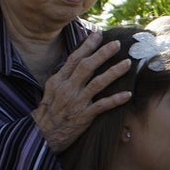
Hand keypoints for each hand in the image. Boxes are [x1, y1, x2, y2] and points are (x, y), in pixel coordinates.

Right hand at [31, 32, 131, 151]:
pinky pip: (103, 105)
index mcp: (58, 80)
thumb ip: (64, 76)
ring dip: (114, 72)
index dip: (87, 46)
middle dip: (103, 53)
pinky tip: (128, 94)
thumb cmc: (49, 111)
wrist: (41, 135)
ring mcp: (76, 101)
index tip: (98, 34)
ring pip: (98, 83)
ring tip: (128, 63)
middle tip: (117, 44)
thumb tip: (78, 62)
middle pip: (87, 66)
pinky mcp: (84, 116)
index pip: (74, 58)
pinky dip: (115, 99)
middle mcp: (67, 88)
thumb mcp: (51, 90)